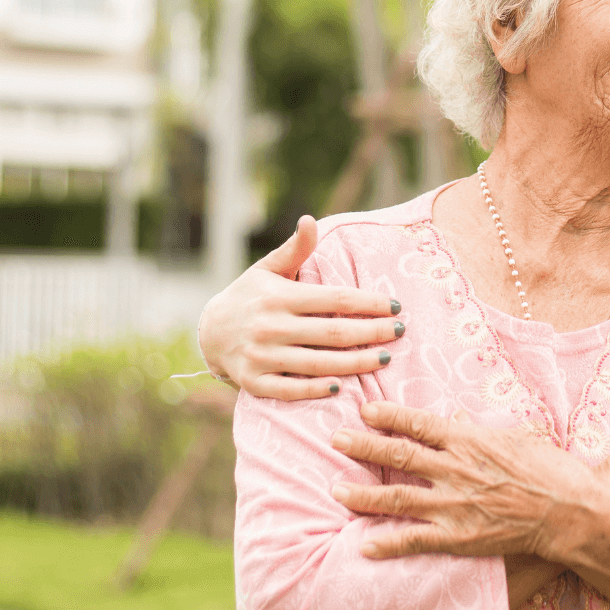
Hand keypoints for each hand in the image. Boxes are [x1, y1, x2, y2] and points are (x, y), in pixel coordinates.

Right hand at [197, 216, 405, 399]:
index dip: (368, 303)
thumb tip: (310, 219)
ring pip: (318, 363)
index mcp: (279, 297)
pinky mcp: (254, 382)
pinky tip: (342, 386)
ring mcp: (261, 356)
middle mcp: (271, 326)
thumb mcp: (268, 268)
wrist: (209, 332)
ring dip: (355, 363)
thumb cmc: (251, 295)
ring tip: (385, 358)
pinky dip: (316, 389)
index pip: (334, 299)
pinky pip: (289, 389)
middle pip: (332, 333)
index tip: (395, 306)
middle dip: (371, 333)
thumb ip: (295, 248)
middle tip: (401, 332)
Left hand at [330, 401, 596, 564]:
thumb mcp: (515, 435)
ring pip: (397, 498)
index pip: (418, 423)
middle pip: (398, 456)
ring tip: (336, 490)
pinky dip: (388, 543)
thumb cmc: (548, 467)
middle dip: (363, 446)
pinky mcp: (459, 537)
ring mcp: (453, 505)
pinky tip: (364, 545)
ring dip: (363, 494)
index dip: (388, 416)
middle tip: (335, 440)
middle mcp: (454, 469)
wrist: (568, 510)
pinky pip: (415, 540)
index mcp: (468, 439)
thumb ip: (479, 429)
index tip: (364, 409)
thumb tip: (456, 419)